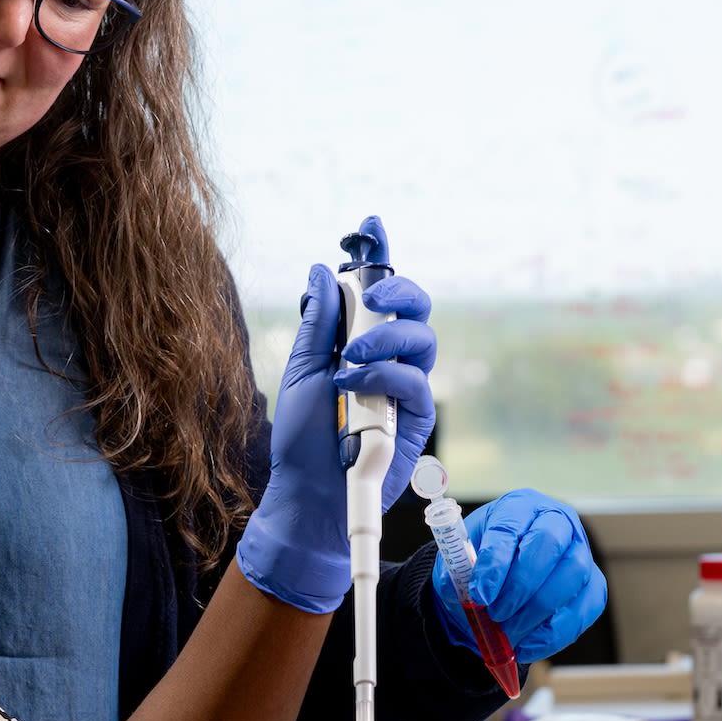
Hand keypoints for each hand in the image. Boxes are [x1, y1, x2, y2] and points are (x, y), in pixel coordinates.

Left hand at [235, 220, 438, 613]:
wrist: (307, 495)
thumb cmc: (301, 440)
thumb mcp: (300, 373)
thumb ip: (317, 325)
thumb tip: (322, 272)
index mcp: (357, 342)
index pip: (376, 292)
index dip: (378, 256)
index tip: (369, 225)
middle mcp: (387, 359)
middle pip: (414, 307)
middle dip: (396, 290)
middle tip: (370, 297)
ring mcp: (405, 387)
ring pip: (421, 339)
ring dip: (385, 338)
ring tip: (349, 359)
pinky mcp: (417, 418)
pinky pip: (417, 381)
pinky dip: (386, 376)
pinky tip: (355, 385)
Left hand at [431, 490, 607, 666]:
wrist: (499, 584)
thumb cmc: (481, 566)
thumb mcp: (458, 565)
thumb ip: (456, 575)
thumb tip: (460, 593)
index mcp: (519, 506)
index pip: (510, 527)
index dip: (495, 562)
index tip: (479, 595)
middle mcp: (557, 521)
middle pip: (549, 544)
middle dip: (521, 586)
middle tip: (496, 615)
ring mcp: (581, 551)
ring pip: (572, 575)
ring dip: (537, 611)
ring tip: (507, 632)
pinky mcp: (593, 584)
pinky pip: (585, 608)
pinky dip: (554, 634)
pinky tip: (526, 646)